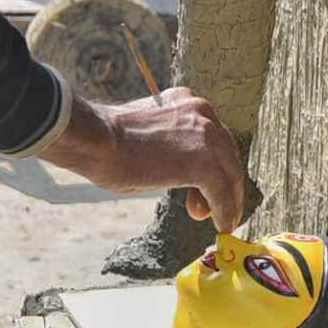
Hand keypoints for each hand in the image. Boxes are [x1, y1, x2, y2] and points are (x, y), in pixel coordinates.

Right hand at [41, 87, 243, 232]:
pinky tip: (221, 225)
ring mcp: (207, 137)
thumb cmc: (106, 141)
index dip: (213, 162)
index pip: (212, 135)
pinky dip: (224, 211)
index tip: (206, 185)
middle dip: (223, 182)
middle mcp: (202, 113)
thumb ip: (170, 147)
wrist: (96, 140)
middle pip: (227, 153)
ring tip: (223, 221)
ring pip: (230, 174)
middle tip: (214, 207)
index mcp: (186, 102)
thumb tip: (178, 173)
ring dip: (228, 200)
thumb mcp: (147, 135)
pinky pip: (222, 193)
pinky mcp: (204, 164)